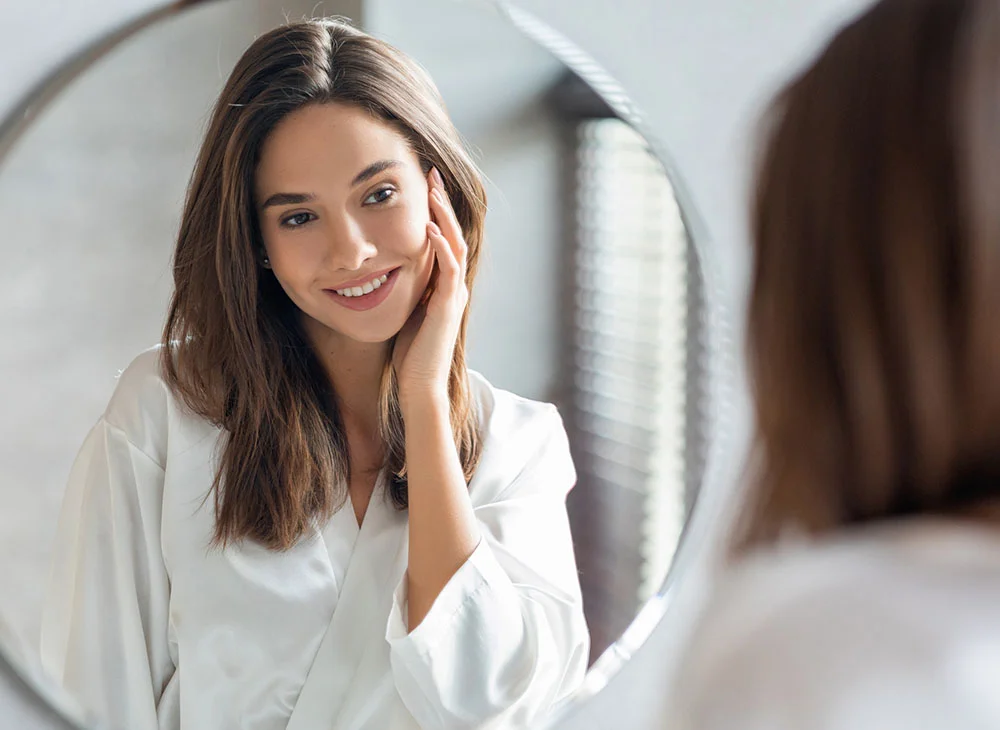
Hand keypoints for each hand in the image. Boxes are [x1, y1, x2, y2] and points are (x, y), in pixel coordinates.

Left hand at [392, 167, 467, 409]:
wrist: (419, 385)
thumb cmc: (409, 354)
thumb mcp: (406, 311)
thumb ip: (405, 290)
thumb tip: (385, 270)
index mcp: (444, 286)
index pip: (443, 239)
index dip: (436, 211)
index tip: (423, 186)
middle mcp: (454, 285)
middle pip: (453, 233)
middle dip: (442, 202)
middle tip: (431, 173)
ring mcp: (454, 294)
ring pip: (455, 243)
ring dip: (443, 215)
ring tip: (432, 190)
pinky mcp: (448, 305)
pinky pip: (448, 268)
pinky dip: (440, 245)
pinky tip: (428, 227)